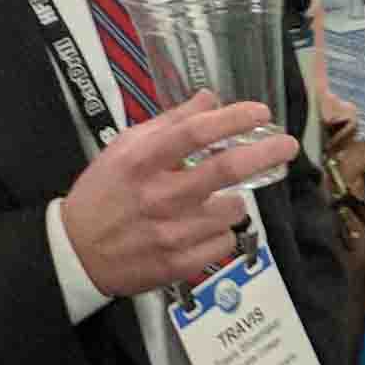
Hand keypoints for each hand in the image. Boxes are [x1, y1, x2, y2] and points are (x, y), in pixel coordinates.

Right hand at [59, 92, 290, 299]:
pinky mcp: (179, 264)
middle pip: (226, 170)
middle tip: (287, 145)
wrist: (77, 253)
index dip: (234, 119)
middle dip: (265, 153)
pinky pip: (224, 243)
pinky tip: (201, 228)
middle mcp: (159, 196)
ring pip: (232, 210)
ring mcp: (171, 233)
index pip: (195, 133)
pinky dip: (221, 232)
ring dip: (234, 200)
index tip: (260, 113)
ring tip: (215, 199)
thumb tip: (210, 99)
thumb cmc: (103, 193)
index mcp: (141, 162)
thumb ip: (169, 123)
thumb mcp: (125, 148)